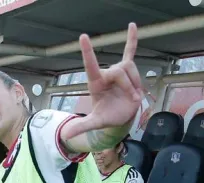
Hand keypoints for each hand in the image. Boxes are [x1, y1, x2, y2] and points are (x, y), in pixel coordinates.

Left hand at [63, 23, 141, 139]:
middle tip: (134, 100)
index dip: (88, 52)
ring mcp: (117, 72)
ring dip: (136, 84)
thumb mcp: (95, 122)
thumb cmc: (107, 117)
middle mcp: (106, 74)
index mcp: (96, 82)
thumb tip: (66, 135)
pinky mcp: (127, 71)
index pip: (91, 65)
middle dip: (129, 86)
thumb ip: (82, 126)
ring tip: (135, 97)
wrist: (120, 116)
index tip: (83, 37)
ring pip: (131, 69)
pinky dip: (131, 40)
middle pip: (120, 71)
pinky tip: (133, 26)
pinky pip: (130, 52)